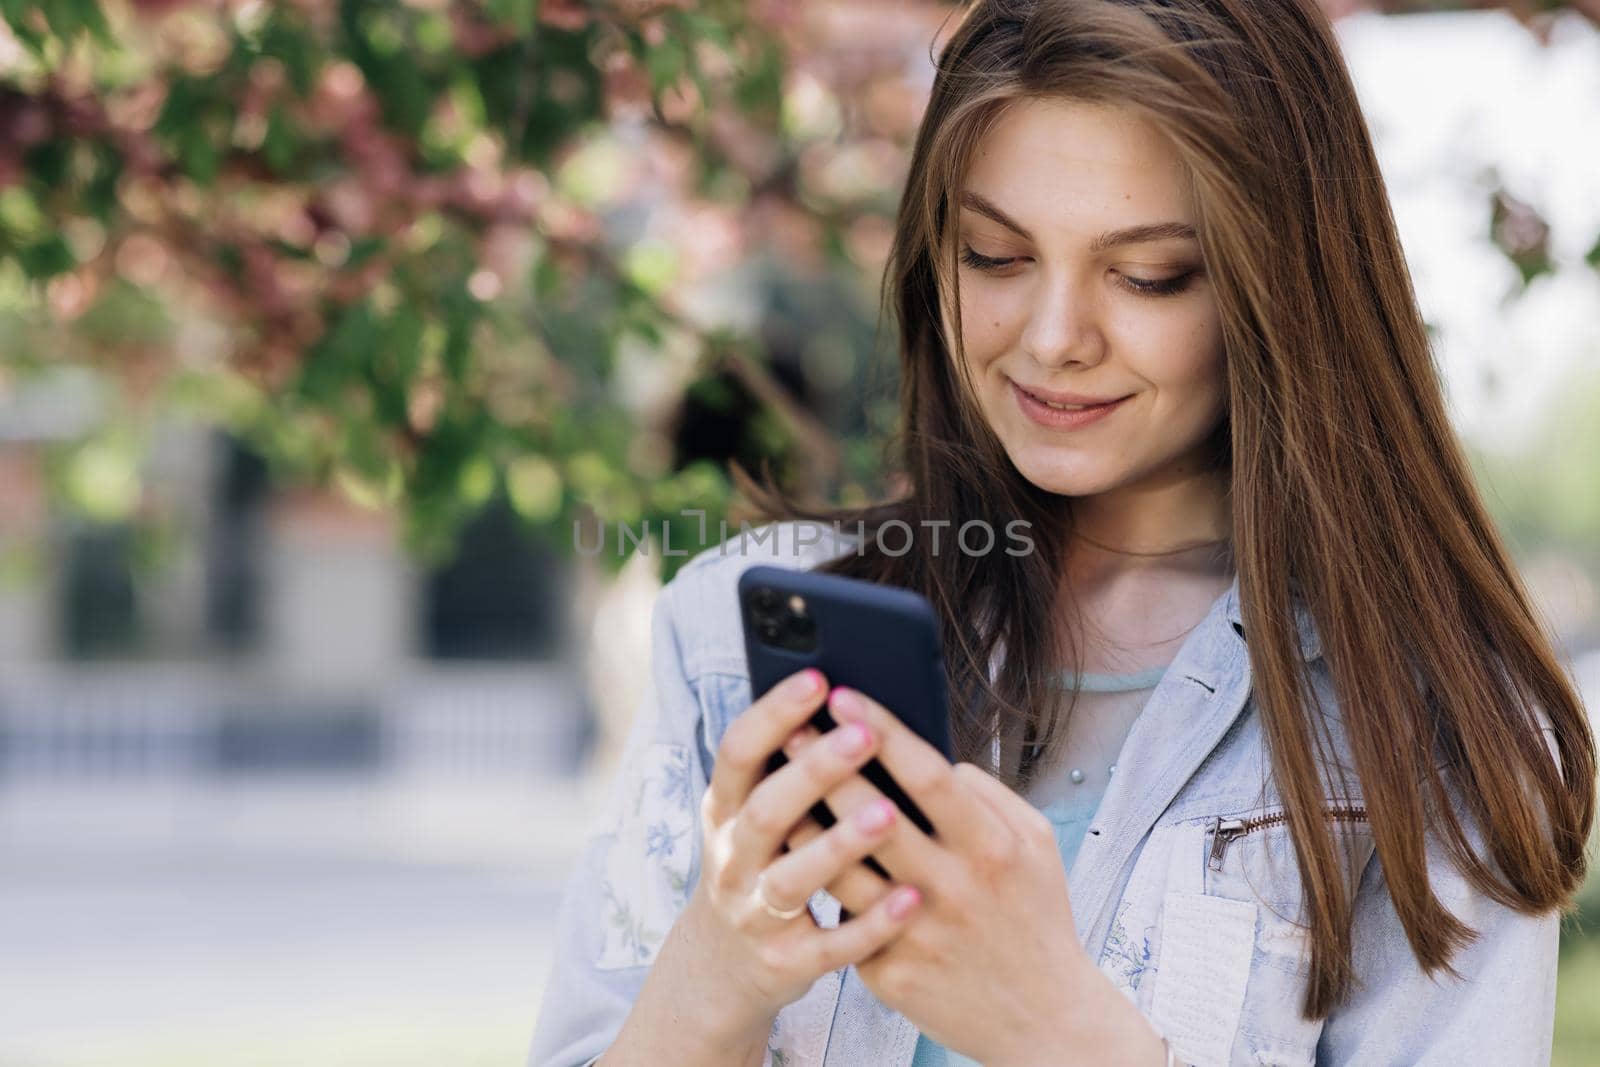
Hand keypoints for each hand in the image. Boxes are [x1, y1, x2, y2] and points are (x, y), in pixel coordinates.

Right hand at [683, 667, 927, 1038]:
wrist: (723, 968)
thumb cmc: (762, 865)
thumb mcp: (753, 815)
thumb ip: (787, 768)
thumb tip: (846, 701)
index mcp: (725, 811)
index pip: (737, 752)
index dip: (773, 714)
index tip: (817, 678)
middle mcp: (733, 859)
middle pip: (766, 810)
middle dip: (813, 771)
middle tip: (863, 734)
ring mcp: (755, 914)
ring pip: (793, 879)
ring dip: (839, 844)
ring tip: (889, 812)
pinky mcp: (787, 962)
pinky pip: (833, 946)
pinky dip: (872, 923)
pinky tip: (911, 898)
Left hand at [779, 686, 1166, 1066]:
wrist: (1042, 1020)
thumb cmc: (1035, 917)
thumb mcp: (1036, 847)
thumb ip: (989, 795)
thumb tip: (937, 758)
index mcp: (993, 849)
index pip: (928, 776)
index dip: (881, 731)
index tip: (843, 695)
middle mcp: (953, 890)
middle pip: (870, 816)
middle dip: (824, 766)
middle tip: (789, 728)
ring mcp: (917, 936)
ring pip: (841, 870)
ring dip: (803, 825)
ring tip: (772, 787)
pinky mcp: (890, 974)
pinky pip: (842, 919)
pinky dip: (816, 884)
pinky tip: (789, 854)